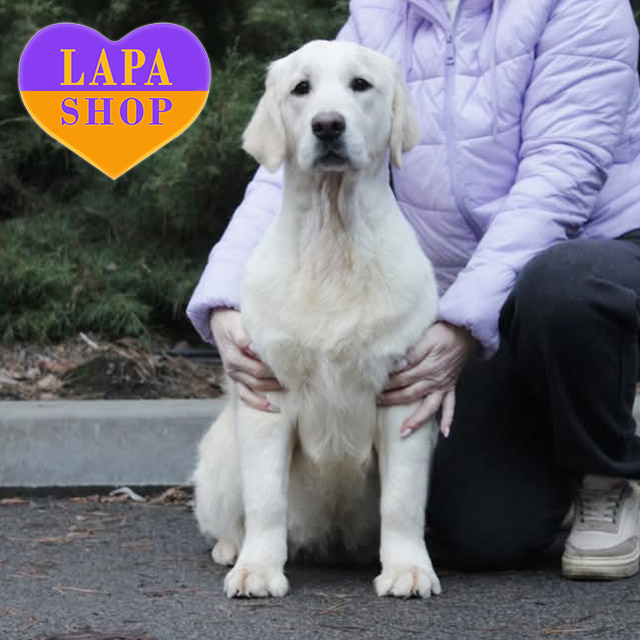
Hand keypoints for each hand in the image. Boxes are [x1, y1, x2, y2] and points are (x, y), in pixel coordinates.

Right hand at [210, 309, 283, 411]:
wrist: (220, 322)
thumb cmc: (233, 322)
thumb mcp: (237, 324)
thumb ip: (244, 336)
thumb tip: (255, 347)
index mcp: (234, 355)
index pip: (258, 367)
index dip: (275, 369)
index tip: (292, 368)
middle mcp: (233, 368)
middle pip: (259, 379)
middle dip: (278, 381)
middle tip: (298, 380)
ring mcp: (235, 376)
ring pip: (254, 389)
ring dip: (272, 392)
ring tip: (291, 393)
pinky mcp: (236, 381)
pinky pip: (245, 397)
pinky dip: (259, 404)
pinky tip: (274, 407)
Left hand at [378, 322, 477, 437]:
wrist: (465, 332)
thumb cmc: (444, 332)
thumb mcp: (426, 337)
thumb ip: (412, 353)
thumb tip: (398, 365)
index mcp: (427, 367)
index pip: (403, 378)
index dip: (388, 383)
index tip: (374, 386)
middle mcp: (435, 380)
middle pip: (410, 394)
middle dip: (393, 401)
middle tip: (377, 405)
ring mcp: (443, 385)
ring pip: (428, 407)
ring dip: (416, 420)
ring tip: (404, 433)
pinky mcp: (450, 386)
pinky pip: (450, 406)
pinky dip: (448, 419)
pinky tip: (445, 432)